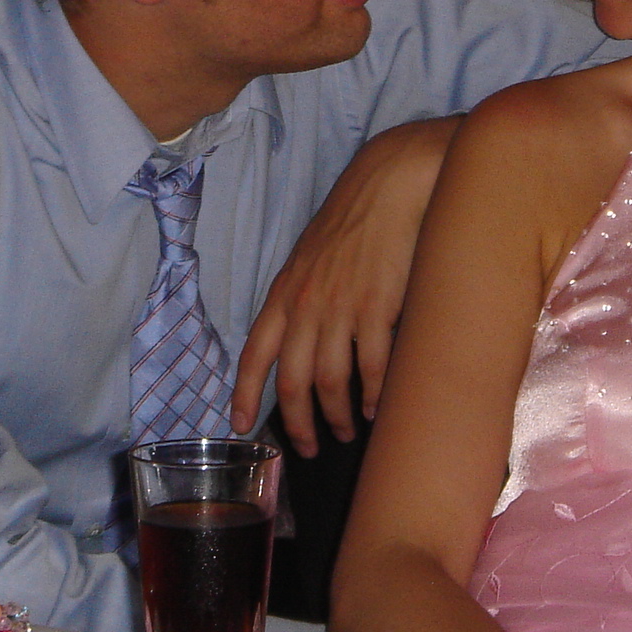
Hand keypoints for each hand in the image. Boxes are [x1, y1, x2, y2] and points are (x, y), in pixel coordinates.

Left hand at [232, 116, 458, 455]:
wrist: (391, 183)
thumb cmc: (354, 218)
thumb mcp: (312, 256)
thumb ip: (303, 297)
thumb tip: (305, 339)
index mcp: (285, 292)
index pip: (255, 353)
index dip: (245, 393)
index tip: (240, 424)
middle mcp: (307, 304)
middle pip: (294, 381)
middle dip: (298, 423)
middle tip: (308, 448)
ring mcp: (341, 307)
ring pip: (331, 381)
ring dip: (337, 415)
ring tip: (347, 430)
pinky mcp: (378, 306)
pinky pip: (371, 366)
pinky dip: (373, 394)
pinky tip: (377, 408)